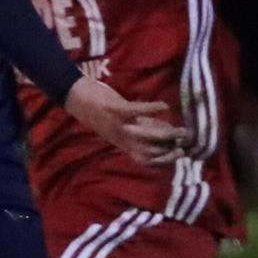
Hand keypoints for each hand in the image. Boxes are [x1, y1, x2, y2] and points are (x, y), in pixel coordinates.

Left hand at [62, 76, 187, 166]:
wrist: (73, 97)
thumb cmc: (95, 110)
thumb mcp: (114, 126)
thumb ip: (134, 128)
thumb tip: (158, 128)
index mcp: (121, 142)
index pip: (143, 159)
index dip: (162, 160)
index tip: (178, 154)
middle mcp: (121, 137)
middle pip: (148, 151)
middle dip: (168, 150)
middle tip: (184, 143)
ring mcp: (118, 124)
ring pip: (145, 135)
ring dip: (164, 133)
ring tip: (179, 129)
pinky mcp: (115, 109)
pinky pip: (136, 111)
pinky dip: (152, 109)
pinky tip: (164, 106)